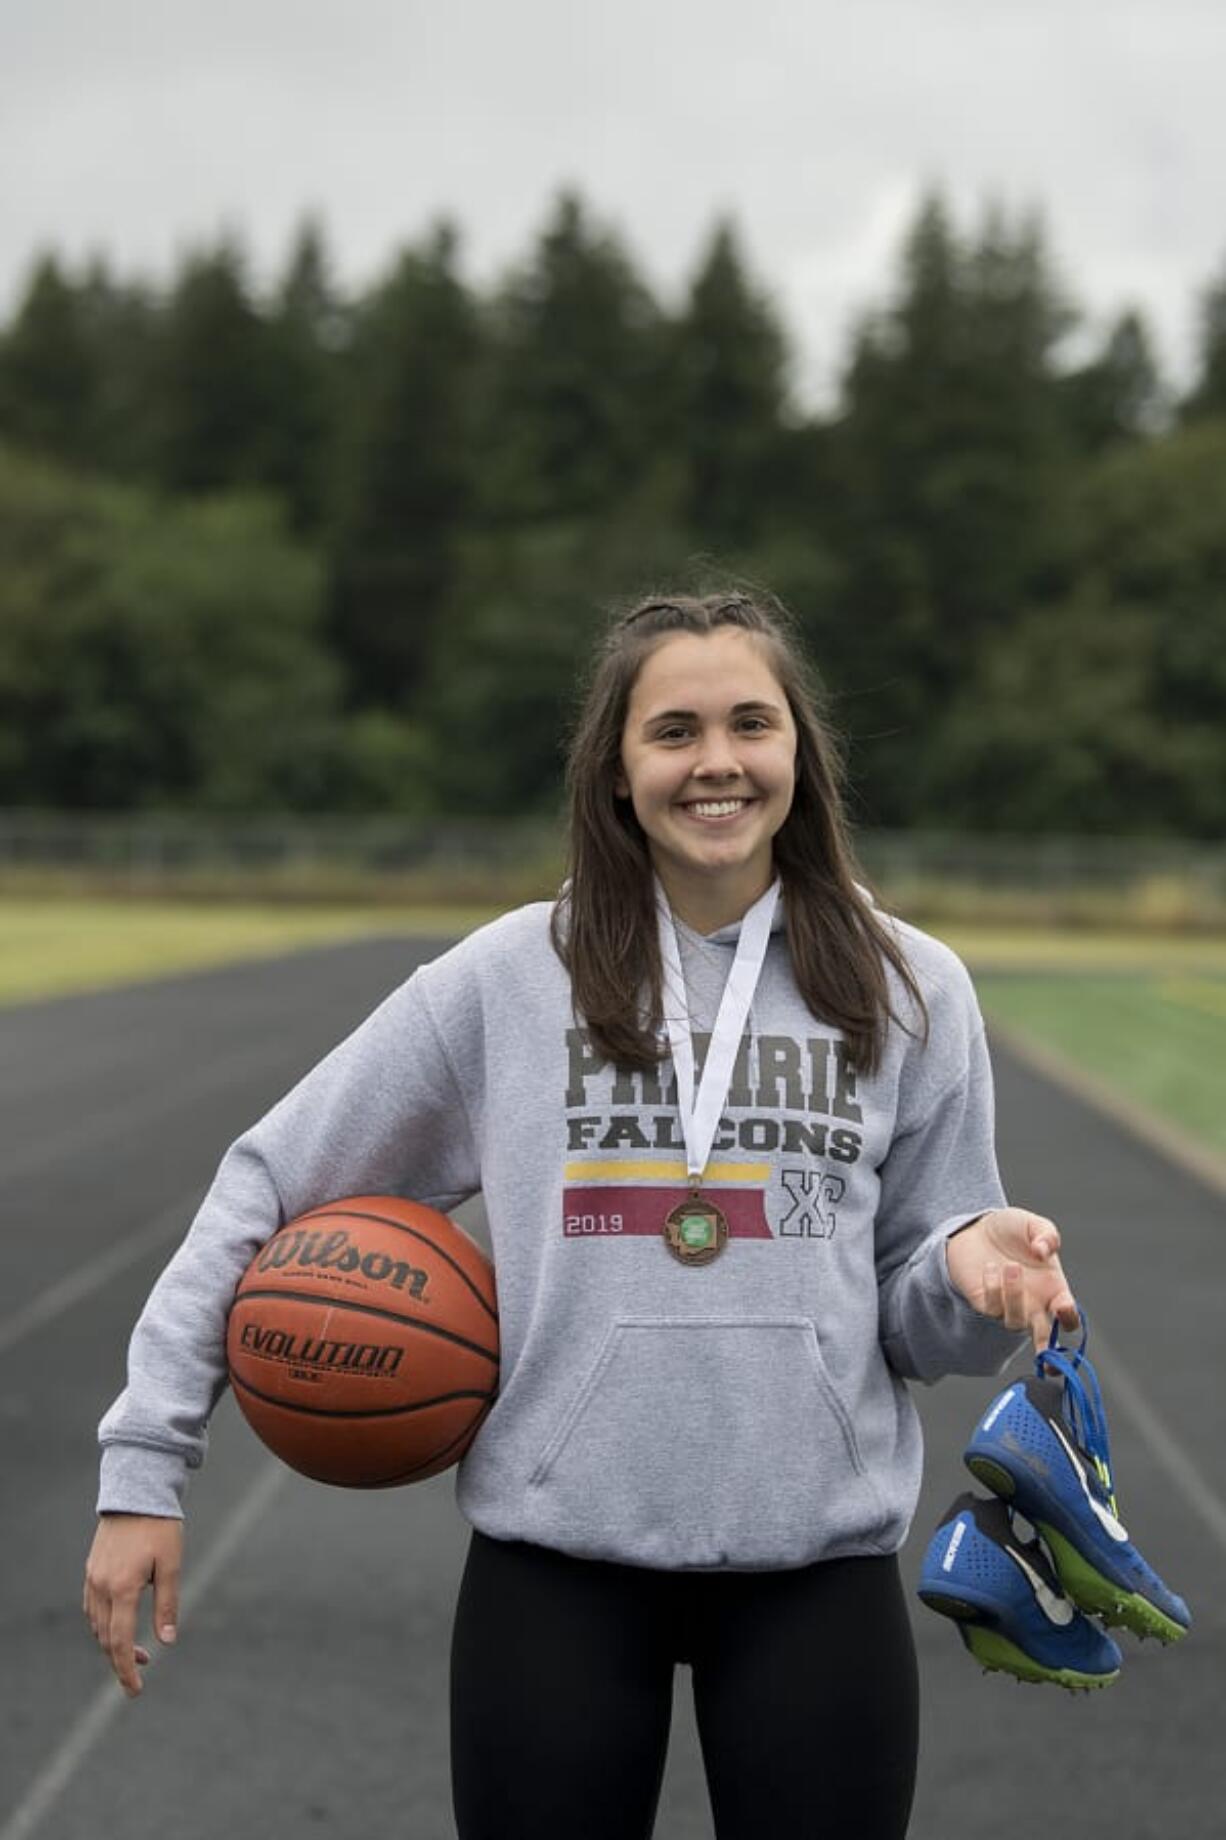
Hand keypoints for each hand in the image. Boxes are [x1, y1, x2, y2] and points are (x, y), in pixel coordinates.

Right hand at [83, 1514, 182, 1697]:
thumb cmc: (159, 1527)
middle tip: (142, 1671)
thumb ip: (168, 1604)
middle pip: (105, 1638)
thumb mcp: (172, 1564)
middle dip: (121, 1660)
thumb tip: (167, 1642)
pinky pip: (92, 1609)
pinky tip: (119, 1626)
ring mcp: (93, 1578)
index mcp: (123, 1588)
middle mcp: (102, 1586)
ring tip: (136, 1652)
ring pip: (96, 1626)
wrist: (137, 1493)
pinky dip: (104, 1625)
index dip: (127, 1669)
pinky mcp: (92, 1570)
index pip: (120, 1642)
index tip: (136, 1689)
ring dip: (113, 1644)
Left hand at [945, 1207, 1078, 1351]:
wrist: (975, 1228)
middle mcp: (1033, 1304)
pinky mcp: (985, 1304)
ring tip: (1011, 1266)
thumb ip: (1047, 1234)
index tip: (1063, 1306)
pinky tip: (990, 1267)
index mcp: (1053, 1289)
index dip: (1069, 1317)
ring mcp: (1008, 1306)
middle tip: (1045, 1344)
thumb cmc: (1010, 1230)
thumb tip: (1044, 1251)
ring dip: (1015, 1297)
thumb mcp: (1033, 1224)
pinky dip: (993, 1290)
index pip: (1068, 1316)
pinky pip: (991, 1308)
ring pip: (1015, 1323)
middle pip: (1043, 1337)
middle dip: (1046, 1347)